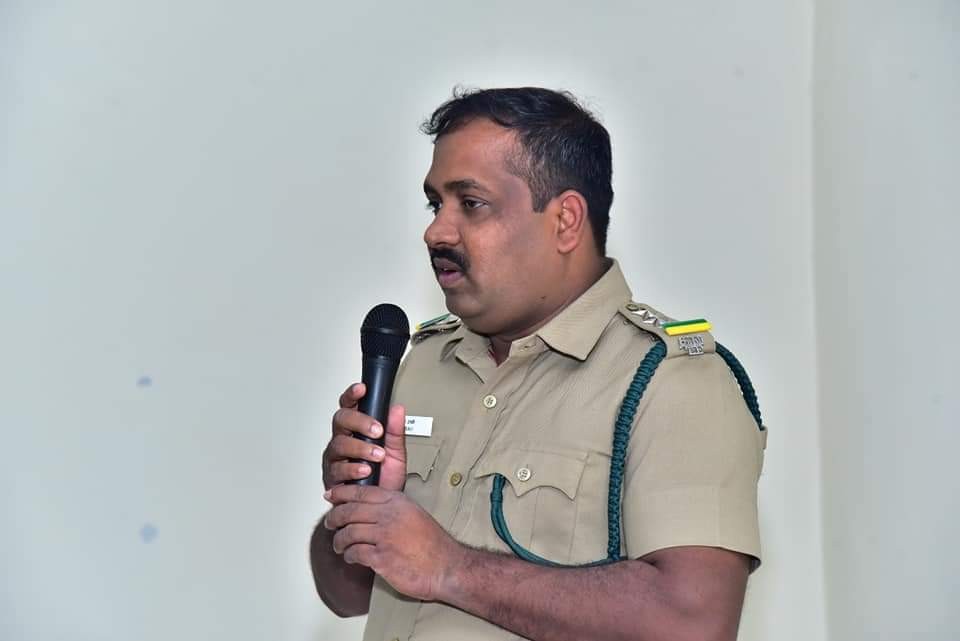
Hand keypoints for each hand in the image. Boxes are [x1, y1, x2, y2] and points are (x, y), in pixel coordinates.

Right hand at [323, 383, 406, 490]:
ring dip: (360, 448)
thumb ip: (395, 432)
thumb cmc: (384, 479)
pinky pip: (337, 469)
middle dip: (359, 422)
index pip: (350, 406)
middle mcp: (342, 440)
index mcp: (356, 430)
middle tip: (377, 430)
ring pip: (339, 444)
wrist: (379, 507)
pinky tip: (364, 470)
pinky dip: (352, 469)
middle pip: (341, 420)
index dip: (352, 395)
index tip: (361, 389)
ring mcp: (336, 459)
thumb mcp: (396, 453)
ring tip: (376, 455)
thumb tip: (397, 409)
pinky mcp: (332, 478)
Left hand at [324, 484, 464, 601]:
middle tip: (329, 522)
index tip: (330, 494)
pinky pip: (355, 553)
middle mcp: (389, 516)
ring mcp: (384, 536)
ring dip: (339, 540)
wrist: (446, 566)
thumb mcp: (413, 513)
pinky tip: (351, 557)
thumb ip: (392, 507)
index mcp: (396, 502)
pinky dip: (349, 556)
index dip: (341, 492)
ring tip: (339, 545)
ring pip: (348, 533)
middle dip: (334, 517)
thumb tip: (367, 506)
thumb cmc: (432, 543)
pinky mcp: (382, 558)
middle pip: (349, 511)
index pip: (361, 492)